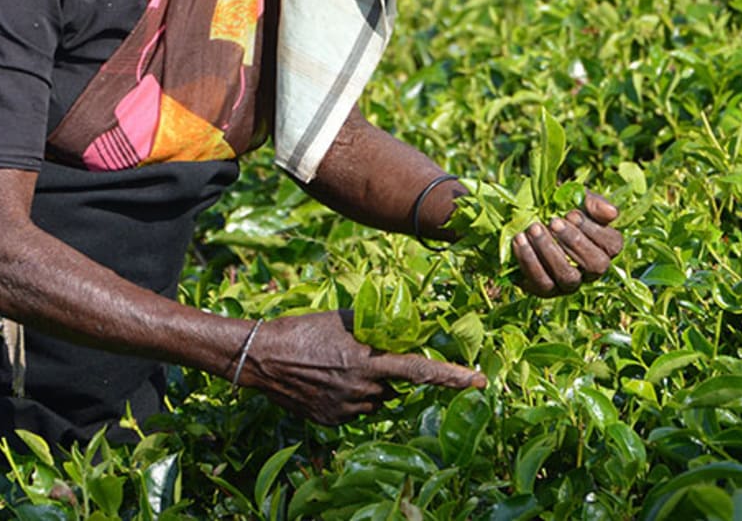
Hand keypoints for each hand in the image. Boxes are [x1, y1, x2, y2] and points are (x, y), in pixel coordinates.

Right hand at [236, 311, 485, 424]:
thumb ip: (375, 329)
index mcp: (369, 361)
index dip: (452, 377)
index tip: (479, 382)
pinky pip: (354, 411)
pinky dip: (349, 398)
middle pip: (394, 387)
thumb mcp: (344, 320)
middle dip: (386, 374)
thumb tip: (398, 329)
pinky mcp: (331, 421)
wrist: (262, 357)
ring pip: (375, 401)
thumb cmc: (303, 329)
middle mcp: (362, 390)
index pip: (420, 371)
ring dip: (368, 387)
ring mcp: (346, 409)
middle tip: (362, 356)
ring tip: (336, 366)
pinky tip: (326, 381)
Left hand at [512, 192, 624, 297]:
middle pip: (594, 265)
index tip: (571, 213)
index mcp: (605, 249)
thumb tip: (612, 213)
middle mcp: (591, 272)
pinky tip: (520, 240)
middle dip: (573, 241)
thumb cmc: (561, 210)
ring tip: (534, 228)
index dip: (593, 230)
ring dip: (549, 251)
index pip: (612, 246)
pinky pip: (540, 282)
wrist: (528, 221)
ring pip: (568, 277)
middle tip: (553, 221)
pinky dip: (529, 260)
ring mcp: (569, 284)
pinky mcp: (545, 290)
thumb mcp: (578, 200)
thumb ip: (595, 203)